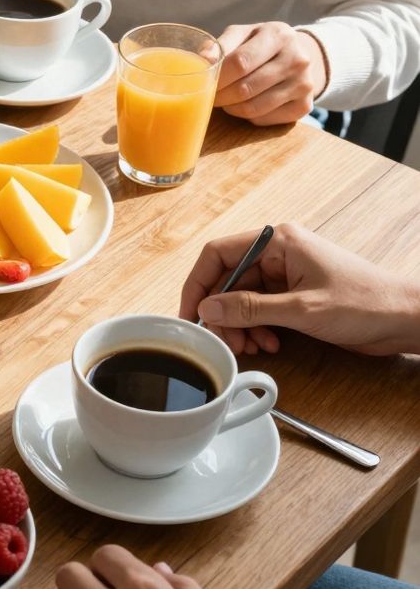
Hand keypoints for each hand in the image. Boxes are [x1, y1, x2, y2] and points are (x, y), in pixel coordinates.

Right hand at [180, 223, 419, 355]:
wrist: (404, 319)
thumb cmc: (365, 303)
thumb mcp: (302, 309)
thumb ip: (250, 309)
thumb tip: (208, 308)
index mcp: (278, 242)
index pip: (218, 254)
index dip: (198, 284)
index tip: (191, 314)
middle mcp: (277, 253)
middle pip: (227, 280)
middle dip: (222, 313)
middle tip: (224, 341)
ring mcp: (285, 274)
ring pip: (241, 298)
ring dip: (239, 325)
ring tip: (251, 346)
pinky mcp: (293, 294)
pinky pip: (259, 309)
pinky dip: (256, 328)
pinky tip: (268, 343)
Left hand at [213, 22, 326, 125]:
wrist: (296, 55)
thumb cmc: (258, 44)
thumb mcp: (241, 35)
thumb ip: (220, 45)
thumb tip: (203, 59)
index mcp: (279, 35)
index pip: (240, 62)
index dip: (217, 77)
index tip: (203, 83)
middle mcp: (298, 59)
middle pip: (245, 89)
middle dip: (220, 96)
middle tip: (209, 95)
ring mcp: (304, 84)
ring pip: (252, 108)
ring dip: (231, 108)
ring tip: (225, 99)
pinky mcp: (304, 106)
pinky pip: (263, 119)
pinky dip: (247, 116)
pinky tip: (245, 104)